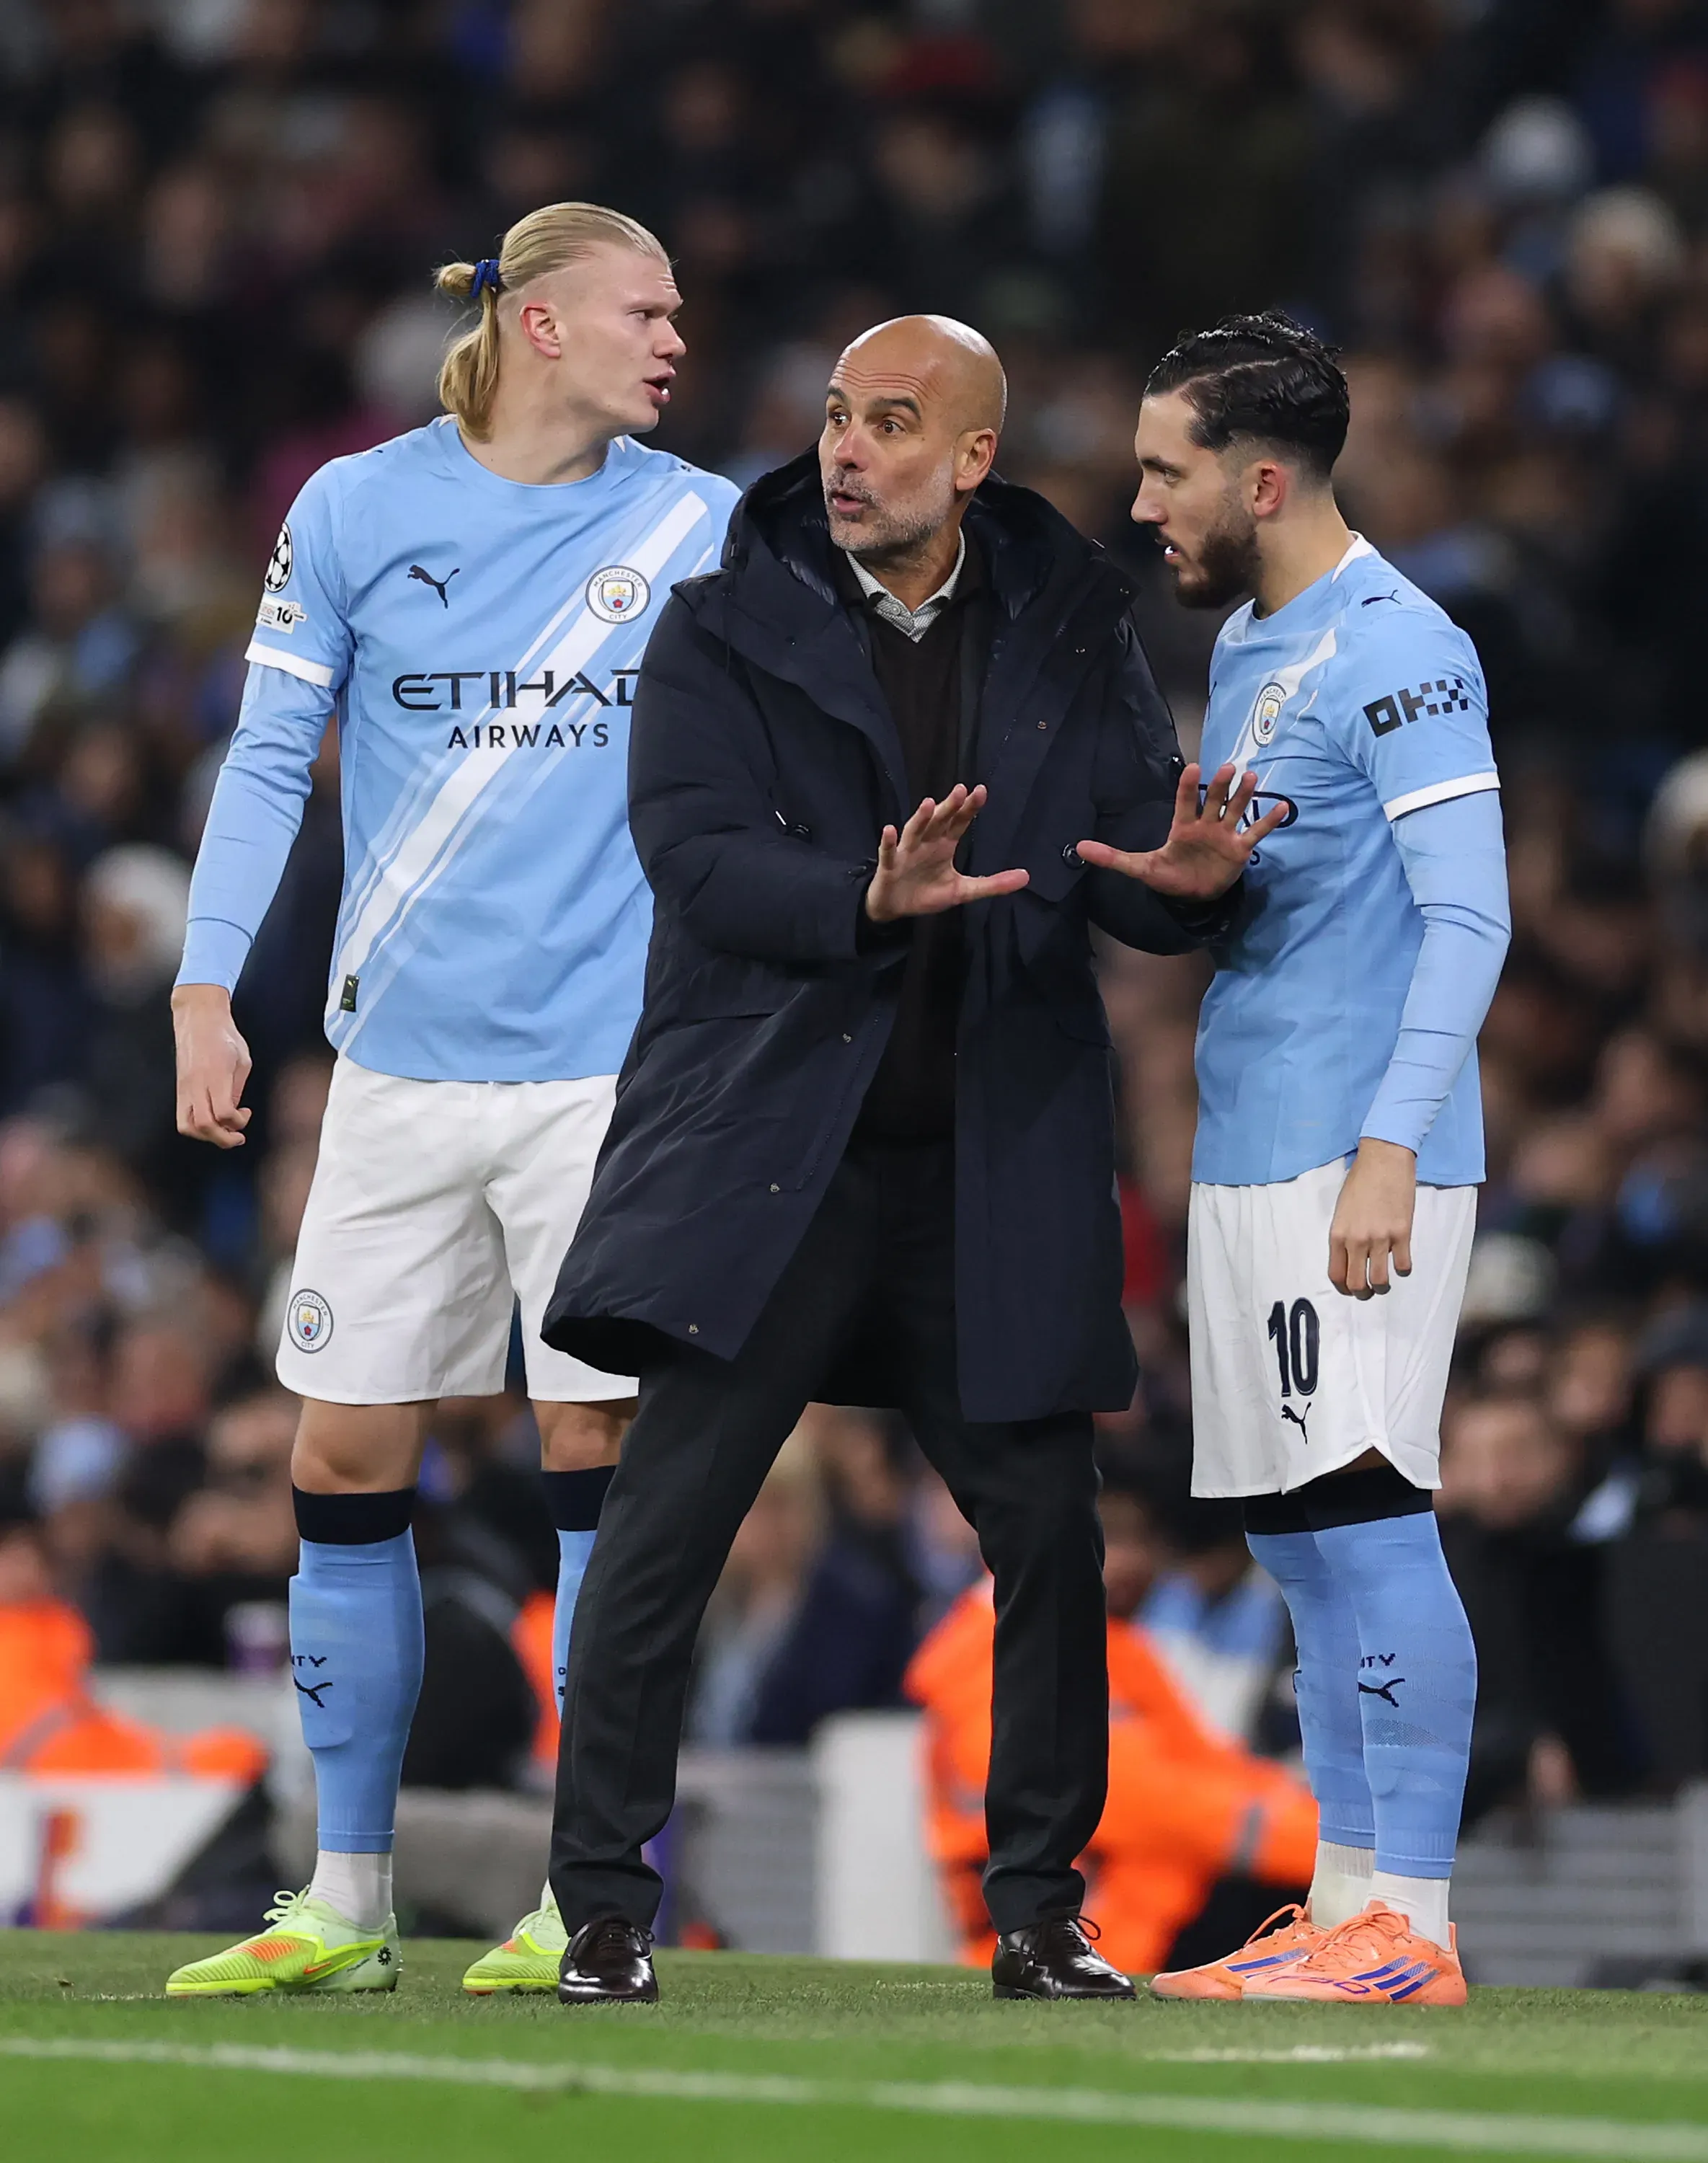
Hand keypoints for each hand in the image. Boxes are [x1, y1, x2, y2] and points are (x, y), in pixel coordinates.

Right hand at [172, 983, 252, 1148]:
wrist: (198, 1017)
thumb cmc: (225, 1035)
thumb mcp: (242, 1060)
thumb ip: (237, 1089)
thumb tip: (232, 1114)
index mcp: (216, 1074)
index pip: (222, 1112)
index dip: (237, 1122)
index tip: (245, 1114)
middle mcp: (196, 1083)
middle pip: (203, 1125)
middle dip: (223, 1139)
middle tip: (238, 1136)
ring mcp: (184, 1087)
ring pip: (187, 1126)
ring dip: (207, 1136)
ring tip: (224, 1131)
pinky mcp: (179, 1088)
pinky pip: (182, 1117)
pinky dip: (197, 1127)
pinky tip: (212, 1120)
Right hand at [865, 784, 1028, 922]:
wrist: (894, 907)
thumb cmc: (927, 893)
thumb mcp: (963, 891)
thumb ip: (992, 884)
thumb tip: (1026, 877)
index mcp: (944, 845)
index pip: (959, 822)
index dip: (968, 808)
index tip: (981, 791)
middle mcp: (926, 843)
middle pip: (938, 821)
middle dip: (949, 806)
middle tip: (960, 790)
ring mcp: (906, 853)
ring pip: (914, 831)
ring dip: (920, 818)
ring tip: (928, 804)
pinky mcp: (889, 867)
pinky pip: (888, 853)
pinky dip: (887, 842)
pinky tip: (889, 830)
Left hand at [1074, 761, 1286, 899]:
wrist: (1193, 896)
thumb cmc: (1169, 876)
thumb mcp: (1141, 869)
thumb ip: (1113, 858)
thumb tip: (1079, 848)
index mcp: (1182, 826)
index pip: (1185, 802)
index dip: (1188, 787)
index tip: (1192, 768)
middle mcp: (1205, 825)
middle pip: (1214, 800)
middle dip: (1220, 785)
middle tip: (1227, 767)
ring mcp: (1225, 834)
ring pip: (1235, 809)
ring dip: (1243, 795)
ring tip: (1252, 776)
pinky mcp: (1240, 848)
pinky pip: (1256, 831)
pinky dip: (1268, 820)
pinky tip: (1282, 806)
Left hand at [1328, 1137, 1415, 1297]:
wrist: (1383, 1160)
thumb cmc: (1360, 1181)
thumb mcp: (1342, 1211)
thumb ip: (1345, 1235)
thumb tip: (1352, 1256)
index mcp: (1338, 1235)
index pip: (1336, 1274)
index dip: (1343, 1288)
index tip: (1350, 1289)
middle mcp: (1356, 1241)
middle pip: (1357, 1283)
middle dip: (1363, 1293)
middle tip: (1369, 1291)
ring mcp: (1380, 1239)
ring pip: (1380, 1280)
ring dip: (1383, 1287)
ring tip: (1385, 1283)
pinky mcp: (1402, 1233)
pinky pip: (1404, 1265)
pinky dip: (1403, 1269)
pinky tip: (1402, 1262)